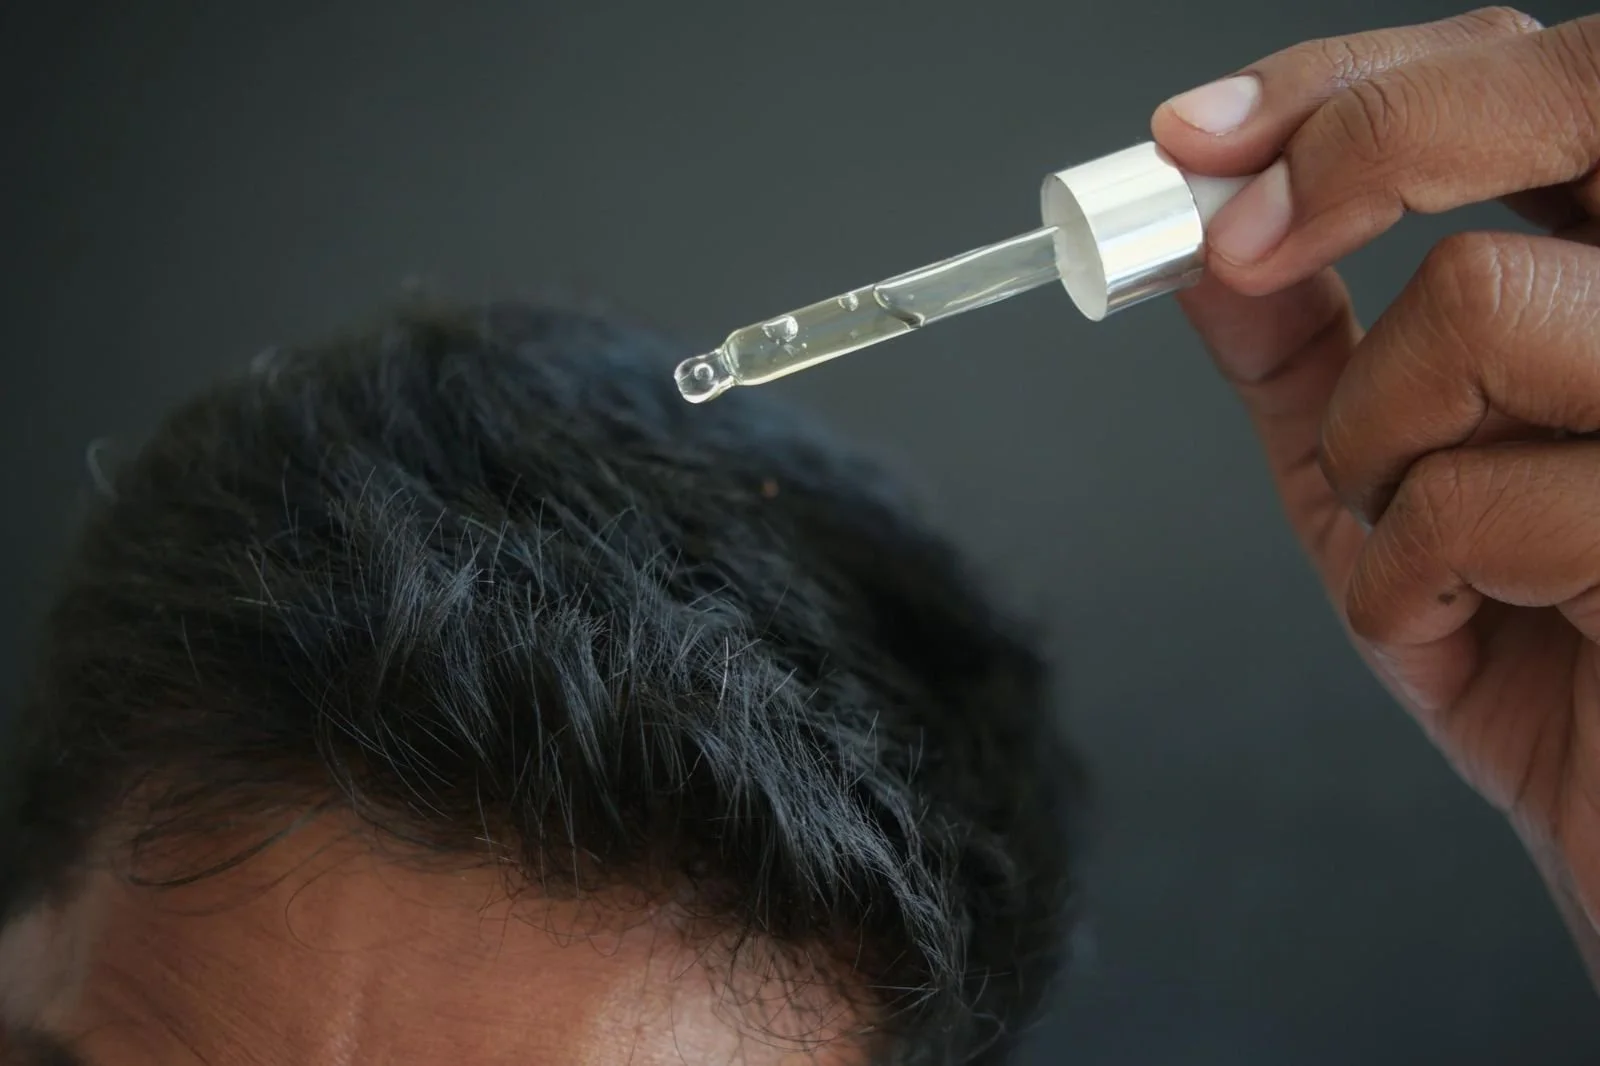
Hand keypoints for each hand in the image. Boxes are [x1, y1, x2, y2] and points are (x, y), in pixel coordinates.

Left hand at [1151, 8, 1599, 972]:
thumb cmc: (1542, 660)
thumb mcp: (1383, 488)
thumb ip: (1303, 359)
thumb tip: (1194, 252)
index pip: (1524, 73)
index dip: (1347, 83)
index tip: (1193, 144)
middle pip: (1566, 94)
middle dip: (1364, 145)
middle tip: (1240, 242)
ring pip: (1481, 307)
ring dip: (1372, 442)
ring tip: (1412, 540)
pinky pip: (1487, 497)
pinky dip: (1403, 578)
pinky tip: (1460, 624)